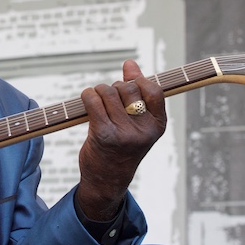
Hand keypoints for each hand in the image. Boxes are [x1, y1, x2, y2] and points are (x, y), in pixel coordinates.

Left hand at [76, 59, 166, 220]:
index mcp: (157, 126)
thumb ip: (137, 93)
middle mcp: (143, 130)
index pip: (154, 90)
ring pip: (108, 92)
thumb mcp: (137, 123)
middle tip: (109, 101)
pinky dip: (88, 95)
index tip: (129, 83)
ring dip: (99, 92)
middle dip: (115, 88)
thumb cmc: (122, 146)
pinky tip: (87, 100)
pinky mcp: (103, 134)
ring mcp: (124, 133)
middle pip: (127, 88)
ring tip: (97, 103)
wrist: (107, 179)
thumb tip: (130, 64)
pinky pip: (93, 100)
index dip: (139, 81)